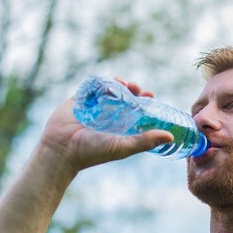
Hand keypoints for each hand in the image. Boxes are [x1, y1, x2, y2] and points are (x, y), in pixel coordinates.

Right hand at [39, 78, 173, 173]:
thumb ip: (145, 141)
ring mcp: (92, 107)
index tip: (150, 94)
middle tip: (136, 87)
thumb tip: (170, 137)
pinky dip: (99, 81)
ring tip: (123, 83)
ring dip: (117, 83)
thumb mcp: (123, 146)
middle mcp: (107, 116)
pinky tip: (106, 81)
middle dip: (132, 90)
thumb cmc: (93, 152)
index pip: (136, 110)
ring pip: (108, 90)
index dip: (145, 101)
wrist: (62, 149)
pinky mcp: (78, 101)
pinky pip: (90, 87)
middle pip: (124, 97)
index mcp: (119, 127)